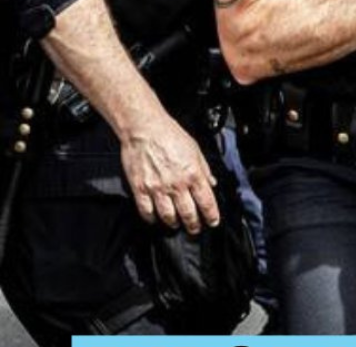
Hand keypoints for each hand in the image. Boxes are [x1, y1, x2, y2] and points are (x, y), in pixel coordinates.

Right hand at [120, 109, 218, 234]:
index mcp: (193, 174)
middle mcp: (177, 184)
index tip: (213, 222)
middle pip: (188, 214)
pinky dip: (152, 218)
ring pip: (168, 216)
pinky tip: (155, 219)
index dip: (211, 216)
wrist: (146, 129)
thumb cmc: (171, 135)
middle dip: (194, 225)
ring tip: (177, 225)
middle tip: (195, 229)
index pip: (207, 202)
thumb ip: (205, 169)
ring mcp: (158, 188)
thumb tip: (212, 184)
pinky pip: (146, 211)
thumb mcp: (196, 150)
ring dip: (174, 224)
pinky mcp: (140, 188)